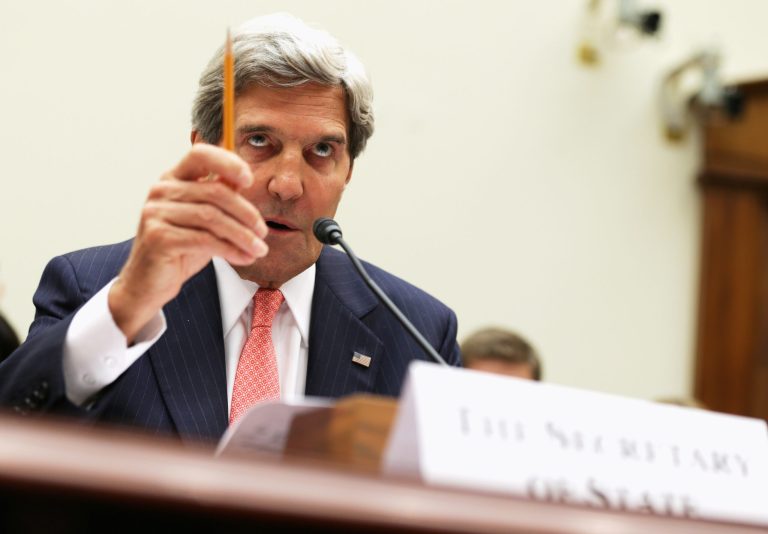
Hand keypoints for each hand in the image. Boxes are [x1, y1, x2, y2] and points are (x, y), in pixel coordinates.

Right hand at [109, 144, 267, 342]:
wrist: (149, 283)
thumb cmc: (181, 248)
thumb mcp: (204, 220)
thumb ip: (220, 199)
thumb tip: (244, 181)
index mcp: (173, 178)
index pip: (200, 154)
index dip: (228, 162)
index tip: (249, 180)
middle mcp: (161, 190)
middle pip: (215, 192)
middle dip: (246, 213)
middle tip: (263, 233)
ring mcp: (156, 213)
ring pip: (212, 217)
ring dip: (242, 235)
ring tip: (259, 250)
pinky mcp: (158, 237)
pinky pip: (205, 239)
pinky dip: (230, 249)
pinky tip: (242, 258)